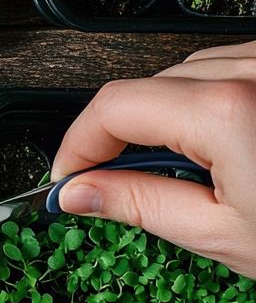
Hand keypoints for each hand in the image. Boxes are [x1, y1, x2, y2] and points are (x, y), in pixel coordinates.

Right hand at [52, 40, 255, 277]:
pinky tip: (225, 146)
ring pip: (187, 73)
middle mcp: (252, 70)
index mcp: (224, 112)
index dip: (76, 144)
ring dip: (166, 117)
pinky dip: (209, 102)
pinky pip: (232, 67)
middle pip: (146, 88)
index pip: (112, 108)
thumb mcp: (225, 235)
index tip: (67, 178)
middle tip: (111, 187)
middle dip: (120, 136)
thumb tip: (78, 193)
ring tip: (182, 173)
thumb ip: (138, 205)